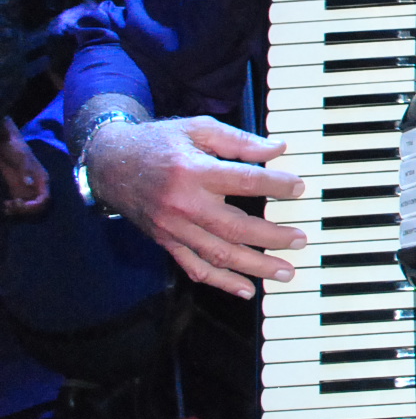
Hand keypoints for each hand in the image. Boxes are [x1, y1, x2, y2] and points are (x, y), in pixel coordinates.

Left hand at [0, 119, 49, 216]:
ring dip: (18, 211)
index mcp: (42, 180)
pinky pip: (19, 203)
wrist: (5, 143)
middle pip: (37, 206)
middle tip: (12, 205)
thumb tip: (28, 184)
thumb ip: (26, 172)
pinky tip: (6, 204)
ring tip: (7, 206)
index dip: (35, 206)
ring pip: (28, 207)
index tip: (21, 204)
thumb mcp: (22, 158)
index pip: (45, 199)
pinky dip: (13, 207)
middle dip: (25, 210)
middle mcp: (37, 186)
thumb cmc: (16, 149)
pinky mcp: (17, 189)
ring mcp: (26, 188)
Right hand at [83, 116, 304, 297]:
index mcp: (194, 171)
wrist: (110, 164)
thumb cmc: (160, 143)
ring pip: (219, 254)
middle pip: (236, 227)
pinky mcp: (166, 242)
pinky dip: (221, 282)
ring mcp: (173, 228)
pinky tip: (246, 289)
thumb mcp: (198, 129)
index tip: (299, 188)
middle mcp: (183, 204)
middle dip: (273, 237)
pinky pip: (195, 268)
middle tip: (301, 240)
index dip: (277, 186)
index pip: (245, 182)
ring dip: (255, 266)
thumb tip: (278, 150)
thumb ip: (239, 141)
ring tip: (286, 272)